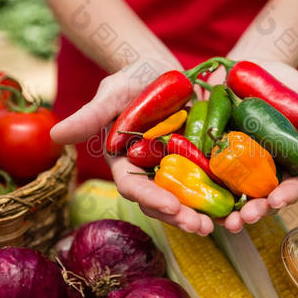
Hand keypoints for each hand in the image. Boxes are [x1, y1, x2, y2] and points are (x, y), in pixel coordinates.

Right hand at [51, 59, 214, 235]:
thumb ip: (91, 115)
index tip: (171, 205)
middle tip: (202, 227)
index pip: (135, 187)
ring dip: (206, 214)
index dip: (151, 198)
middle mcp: (152, 172)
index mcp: (127, 163)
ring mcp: (177, 169)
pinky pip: (211, 182)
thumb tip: (54, 135)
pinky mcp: (200, 162)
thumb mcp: (114, 92)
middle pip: (164, 201)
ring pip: (190, 199)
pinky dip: (225, 194)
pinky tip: (243, 203)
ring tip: (227, 224)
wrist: (164, 69)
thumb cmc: (133, 78)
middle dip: (182, 216)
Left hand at [204, 59, 297, 231]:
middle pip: (265, 198)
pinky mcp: (214, 158)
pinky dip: (209, 198)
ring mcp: (239, 165)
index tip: (277, 199)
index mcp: (290, 159)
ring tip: (227, 223)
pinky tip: (202, 209)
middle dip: (258, 211)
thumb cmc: (281, 82)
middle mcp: (265, 168)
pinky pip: (212, 181)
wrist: (243, 66)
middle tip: (246, 218)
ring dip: (234, 214)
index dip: (287, 194)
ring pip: (239, 197)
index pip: (294, 184)